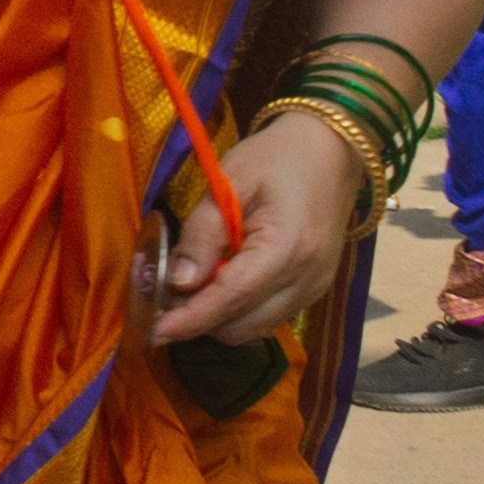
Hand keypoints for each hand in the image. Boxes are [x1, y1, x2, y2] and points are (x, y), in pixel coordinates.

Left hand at [155, 113, 370, 348]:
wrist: (332, 151)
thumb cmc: (277, 158)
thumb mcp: (230, 181)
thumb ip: (202, 233)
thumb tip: (177, 281)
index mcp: (287, 250)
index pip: (230, 299)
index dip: (189, 320)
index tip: (151, 331)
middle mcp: (306, 281)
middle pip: (241, 326)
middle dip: (199, 319)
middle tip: (164, 294)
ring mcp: (314, 290)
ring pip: (254, 328)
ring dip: (218, 317)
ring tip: (191, 284)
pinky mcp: (314, 290)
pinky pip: (268, 317)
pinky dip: (239, 310)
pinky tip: (221, 280)